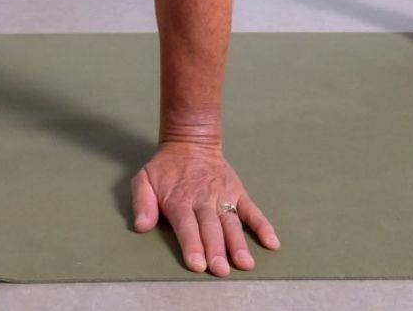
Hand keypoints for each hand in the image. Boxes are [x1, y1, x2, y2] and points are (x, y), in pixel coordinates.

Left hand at [131, 140, 279, 276]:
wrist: (190, 142)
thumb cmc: (165, 169)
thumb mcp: (144, 179)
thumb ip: (141, 202)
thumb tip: (140, 226)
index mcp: (179, 201)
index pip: (186, 226)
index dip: (192, 245)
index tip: (197, 263)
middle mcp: (203, 200)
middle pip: (210, 228)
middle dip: (215, 249)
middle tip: (221, 269)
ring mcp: (222, 196)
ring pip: (231, 222)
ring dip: (238, 243)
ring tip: (244, 263)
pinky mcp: (237, 193)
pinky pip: (251, 210)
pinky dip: (262, 225)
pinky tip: (271, 242)